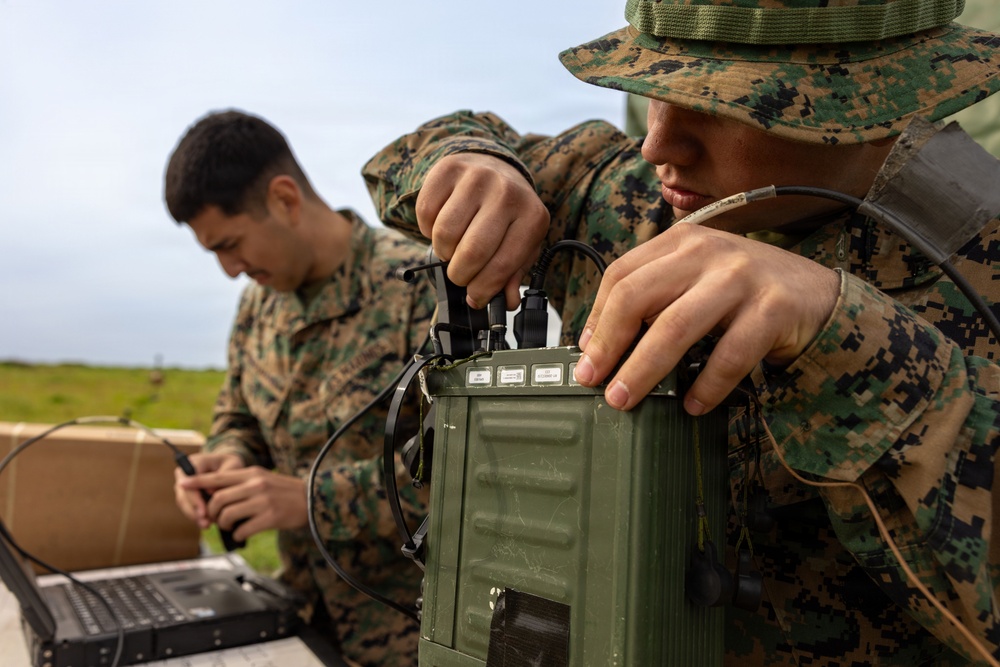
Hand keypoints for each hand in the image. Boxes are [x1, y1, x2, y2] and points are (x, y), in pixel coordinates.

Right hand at [173, 452, 244, 526]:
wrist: (229, 467)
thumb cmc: (232, 465)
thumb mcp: (234, 464)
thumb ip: (224, 474)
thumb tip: (211, 491)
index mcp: (194, 462)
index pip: (189, 481)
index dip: (195, 498)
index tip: (204, 511)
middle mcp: (184, 473)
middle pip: (183, 495)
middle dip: (193, 511)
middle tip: (205, 523)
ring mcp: (183, 485)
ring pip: (184, 503)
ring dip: (194, 516)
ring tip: (207, 525)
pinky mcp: (187, 495)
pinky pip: (188, 507)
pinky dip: (196, 516)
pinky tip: (207, 524)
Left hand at [177, 466, 307, 541]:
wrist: (313, 501)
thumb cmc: (286, 493)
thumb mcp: (264, 480)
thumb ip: (242, 484)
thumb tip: (215, 495)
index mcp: (253, 473)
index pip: (218, 476)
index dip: (198, 481)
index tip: (183, 484)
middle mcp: (256, 484)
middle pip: (219, 499)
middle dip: (212, 512)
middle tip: (217, 518)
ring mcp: (263, 501)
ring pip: (227, 514)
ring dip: (224, 524)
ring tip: (231, 526)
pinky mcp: (270, 517)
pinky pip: (243, 529)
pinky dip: (238, 534)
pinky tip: (244, 533)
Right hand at [415, 152, 549, 307]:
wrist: (495, 168)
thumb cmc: (508, 214)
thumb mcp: (521, 243)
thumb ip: (513, 274)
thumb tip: (506, 302)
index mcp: (532, 217)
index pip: (502, 266)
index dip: (483, 290)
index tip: (475, 298)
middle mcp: (507, 193)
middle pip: (472, 252)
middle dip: (460, 275)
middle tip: (460, 275)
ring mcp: (477, 177)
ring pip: (445, 234)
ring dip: (443, 252)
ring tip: (453, 248)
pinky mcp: (448, 169)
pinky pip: (426, 213)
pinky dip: (428, 229)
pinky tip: (441, 226)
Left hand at [573, 223, 839, 413]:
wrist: (820, 297)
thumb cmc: (746, 294)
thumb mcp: (697, 281)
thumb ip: (656, 298)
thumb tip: (598, 344)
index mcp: (682, 241)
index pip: (621, 274)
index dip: (596, 318)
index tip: (584, 355)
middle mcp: (708, 251)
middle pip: (638, 296)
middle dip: (609, 345)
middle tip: (593, 382)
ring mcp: (742, 276)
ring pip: (675, 326)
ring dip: (643, 369)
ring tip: (624, 399)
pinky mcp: (773, 307)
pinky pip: (728, 354)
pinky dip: (706, 385)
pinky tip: (692, 404)